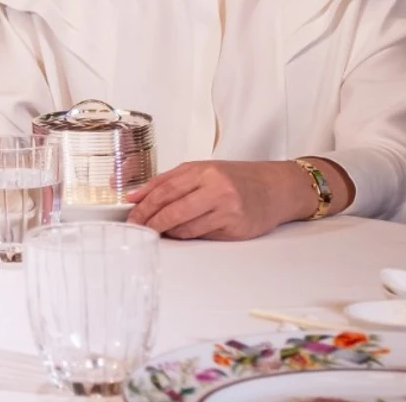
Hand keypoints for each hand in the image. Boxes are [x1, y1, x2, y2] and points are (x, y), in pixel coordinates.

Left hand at [124, 160, 310, 239]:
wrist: (275, 188)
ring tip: (155, 231)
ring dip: (166, 231)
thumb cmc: (237, 179)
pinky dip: (186, 236)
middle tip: (137, 228)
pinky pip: (201, 235)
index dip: (144, 204)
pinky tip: (179, 233)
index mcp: (204, 170)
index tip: (130, 214)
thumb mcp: (202, 170)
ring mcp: (227, 209)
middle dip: (150, 221)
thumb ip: (169, 181)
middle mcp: (216, 188)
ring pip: (185, 226)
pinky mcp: (235, 228)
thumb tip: (135, 195)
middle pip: (172, 209)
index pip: (165, 188)